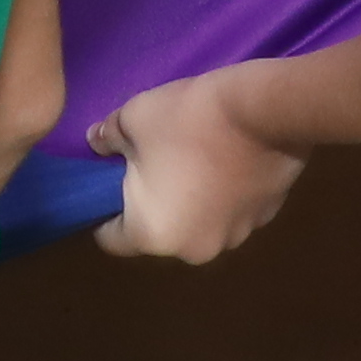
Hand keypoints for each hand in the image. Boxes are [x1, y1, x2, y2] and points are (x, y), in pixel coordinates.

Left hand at [89, 74, 301, 264]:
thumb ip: (107, 138)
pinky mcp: (263, 219)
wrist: (264, 109)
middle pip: (156, 232)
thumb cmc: (186, 121)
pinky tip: (224, 160)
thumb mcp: (132, 118)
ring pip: (195, 223)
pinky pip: (227, 211)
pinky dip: (220, 194)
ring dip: (188, 200)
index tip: (107, 180)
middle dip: (149, 201)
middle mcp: (193, 250)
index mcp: (152, 236)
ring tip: (191, 157)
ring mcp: (234, 237)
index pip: (110, 237)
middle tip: (148, 161)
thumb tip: (96, 144)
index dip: (102, 209)